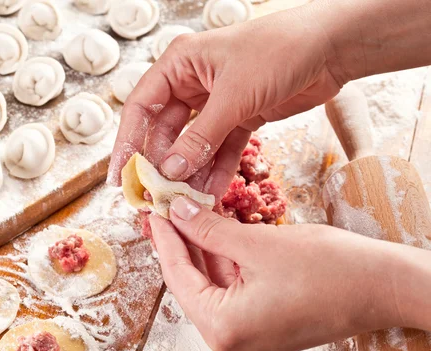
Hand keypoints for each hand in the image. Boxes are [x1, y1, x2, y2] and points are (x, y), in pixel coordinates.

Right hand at [108, 3, 342, 198]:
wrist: (331, 48)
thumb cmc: (278, 52)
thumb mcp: (233, 97)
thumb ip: (200, 138)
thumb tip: (170, 171)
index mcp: (179, 65)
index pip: (141, 108)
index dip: (127, 144)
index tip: (120, 177)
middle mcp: (193, 83)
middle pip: (165, 131)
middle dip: (162, 165)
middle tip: (157, 196)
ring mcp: (217, 102)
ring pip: (194, 145)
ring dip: (190, 173)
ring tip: (184, 201)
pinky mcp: (241, 117)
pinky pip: (222, 149)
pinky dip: (217, 170)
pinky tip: (211, 193)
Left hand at [149, 196, 430, 350]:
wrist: (386, 286)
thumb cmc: (331, 270)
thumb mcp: (257, 244)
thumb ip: (209, 230)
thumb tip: (178, 213)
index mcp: (226, 330)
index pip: (179, 278)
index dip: (165, 240)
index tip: (154, 212)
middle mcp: (234, 343)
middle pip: (195, 284)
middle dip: (184, 243)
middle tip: (170, 210)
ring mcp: (251, 339)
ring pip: (214, 287)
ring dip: (205, 251)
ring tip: (190, 215)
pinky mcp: (267, 327)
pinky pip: (234, 293)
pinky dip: (226, 264)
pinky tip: (217, 234)